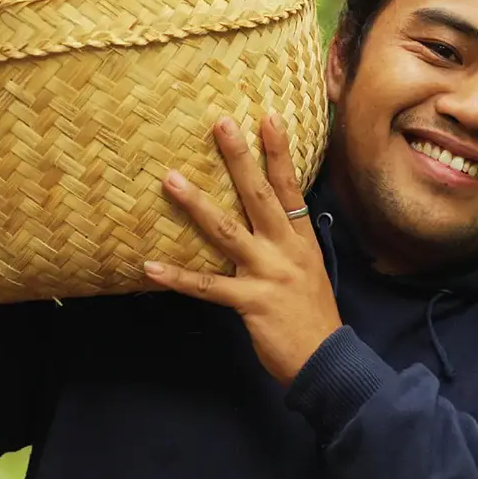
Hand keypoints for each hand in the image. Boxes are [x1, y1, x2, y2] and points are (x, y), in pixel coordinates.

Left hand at [143, 113, 341, 384]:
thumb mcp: (309, 271)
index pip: (290, 188)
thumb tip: (270, 223)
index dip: (279, 153)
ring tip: (170, 180)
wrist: (326, 361)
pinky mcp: (250, 302)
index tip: (268, 117)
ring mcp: (268, 274)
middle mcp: (286, 250)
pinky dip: (177, 278)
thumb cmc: (313, 318)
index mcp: (301, 241)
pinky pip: (207, 287)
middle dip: (239, 158)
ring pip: (226, 231)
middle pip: (259, 196)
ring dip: (196, 204)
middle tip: (221, 124)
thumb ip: (289, 245)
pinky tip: (150, 267)